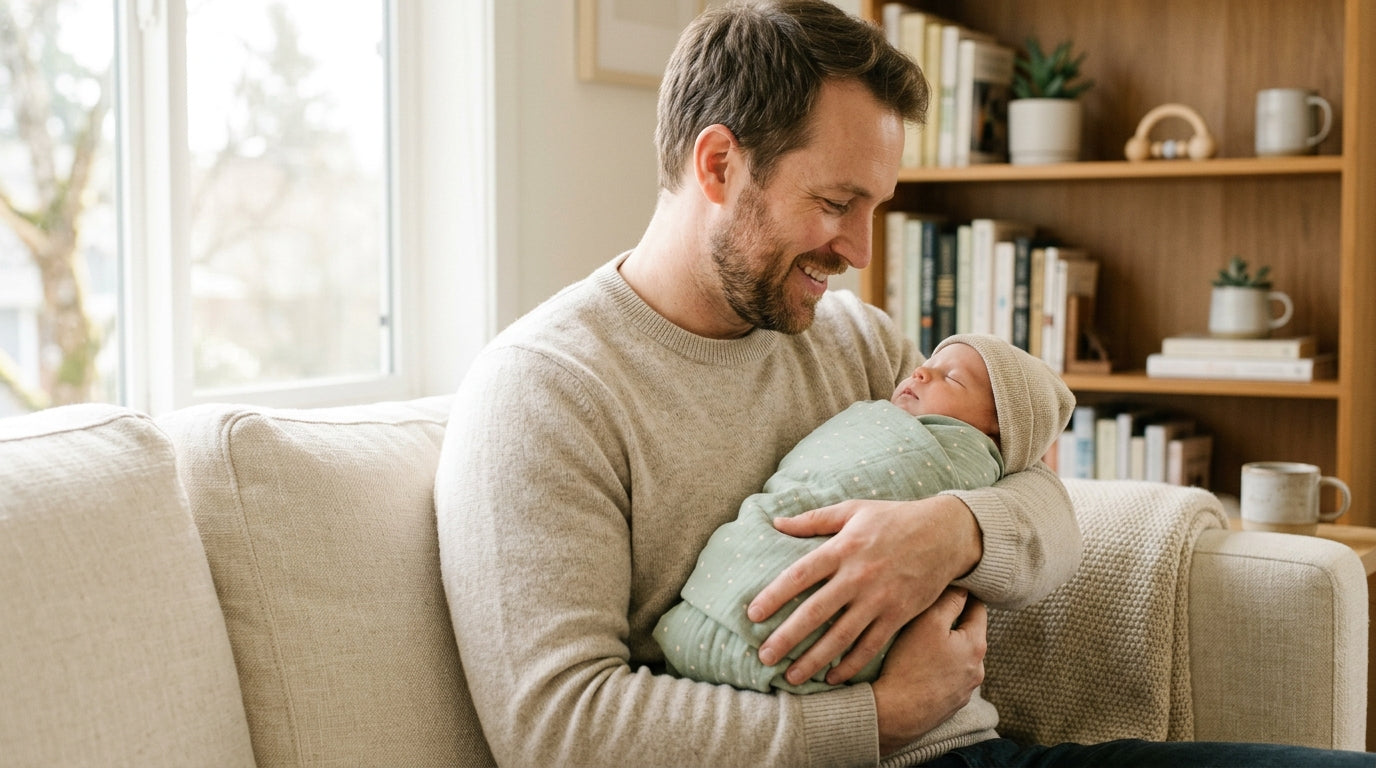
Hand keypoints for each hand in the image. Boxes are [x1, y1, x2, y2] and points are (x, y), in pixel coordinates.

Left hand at [746, 494, 981, 685]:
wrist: (945, 534)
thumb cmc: (894, 518)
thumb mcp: (853, 510)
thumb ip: (814, 519)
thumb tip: (776, 522)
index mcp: (843, 548)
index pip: (800, 575)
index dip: (774, 596)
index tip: (753, 615)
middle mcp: (858, 576)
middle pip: (815, 612)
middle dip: (787, 637)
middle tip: (764, 657)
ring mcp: (879, 599)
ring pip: (841, 636)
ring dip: (814, 659)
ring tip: (791, 677)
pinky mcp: (898, 615)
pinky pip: (871, 646)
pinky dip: (851, 664)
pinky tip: (832, 678)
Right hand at [873, 587, 987, 754]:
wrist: (897, 714)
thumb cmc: (910, 665)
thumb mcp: (928, 622)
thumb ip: (949, 601)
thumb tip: (961, 586)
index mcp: (976, 645)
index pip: (978, 608)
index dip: (963, 594)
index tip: (947, 587)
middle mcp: (977, 668)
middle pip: (969, 633)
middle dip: (953, 621)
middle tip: (929, 612)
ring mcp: (965, 689)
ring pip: (959, 656)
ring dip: (946, 646)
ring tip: (920, 642)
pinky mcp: (951, 704)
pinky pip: (948, 677)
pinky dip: (938, 668)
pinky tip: (919, 667)